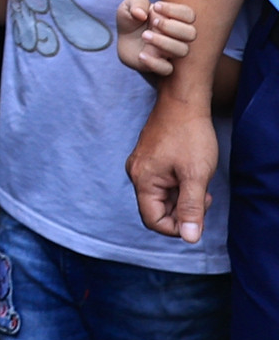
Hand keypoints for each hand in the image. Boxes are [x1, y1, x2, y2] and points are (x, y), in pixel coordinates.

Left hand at [116, 0, 197, 79]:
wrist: (123, 38)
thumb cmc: (132, 18)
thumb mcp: (129, 5)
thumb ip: (136, 3)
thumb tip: (141, 14)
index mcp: (175, 18)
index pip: (189, 14)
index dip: (176, 10)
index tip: (156, 7)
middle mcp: (178, 36)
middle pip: (191, 33)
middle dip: (172, 27)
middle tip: (154, 23)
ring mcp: (170, 52)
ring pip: (182, 51)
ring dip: (164, 42)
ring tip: (145, 36)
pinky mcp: (160, 65)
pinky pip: (167, 69)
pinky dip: (154, 62)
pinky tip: (141, 55)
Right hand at [128, 96, 218, 242]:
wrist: (183, 101)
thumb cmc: (189, 136)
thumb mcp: (196, 175)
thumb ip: (192, 208)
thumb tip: (190, 238)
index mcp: (142, 180)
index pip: (153, 221)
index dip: (178, 227)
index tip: (199, 216)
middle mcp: (136, 173)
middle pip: (156, 209)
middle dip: (182, 210)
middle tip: (204, 196)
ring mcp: (141, 165)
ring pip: (161, 196)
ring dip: (182, 197)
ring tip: (198, 181)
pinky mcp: (148, 158)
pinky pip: (161, 183)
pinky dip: (178, 185)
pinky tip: (190, 172)